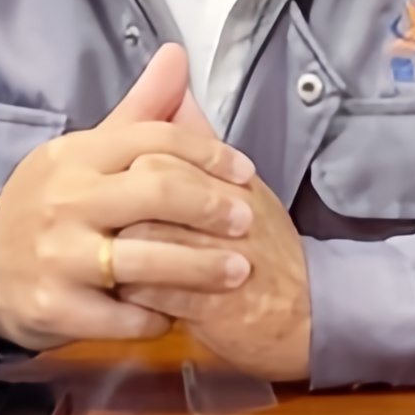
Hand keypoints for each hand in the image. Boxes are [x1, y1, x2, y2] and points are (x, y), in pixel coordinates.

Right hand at [0, 47, 258, 354]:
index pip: (153, 139)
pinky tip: (178, 312)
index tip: (244, 173)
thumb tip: (176, 56)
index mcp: (76, 156)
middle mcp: (65, 201)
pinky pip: (123, 317)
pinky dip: (158, 316)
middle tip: (246, 220)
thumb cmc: (48, 207)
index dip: (209, 153)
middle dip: (211, 206)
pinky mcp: (56, 307)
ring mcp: (58, 257)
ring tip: (239, 271)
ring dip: (201, 267)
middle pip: (156, 193)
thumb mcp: (83, 154)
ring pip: (146, 259)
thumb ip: (138, 110)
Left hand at [117, 170, 310, 384]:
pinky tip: (128, 293)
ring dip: (118, 250)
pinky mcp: (213, 305)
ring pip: (146, 238)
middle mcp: (228, 215)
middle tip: (106, 224)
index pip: (165, 153)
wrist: (308, 315)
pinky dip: (134, 292)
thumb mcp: (244, 194)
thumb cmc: (266, 254)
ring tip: (109, 259)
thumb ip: (206, 152)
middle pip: (152, 191)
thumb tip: (177, 99)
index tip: (118, 187)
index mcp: (232, 185)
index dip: (132, 168)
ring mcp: (220, 260)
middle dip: (121, 207)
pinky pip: (156, 291)